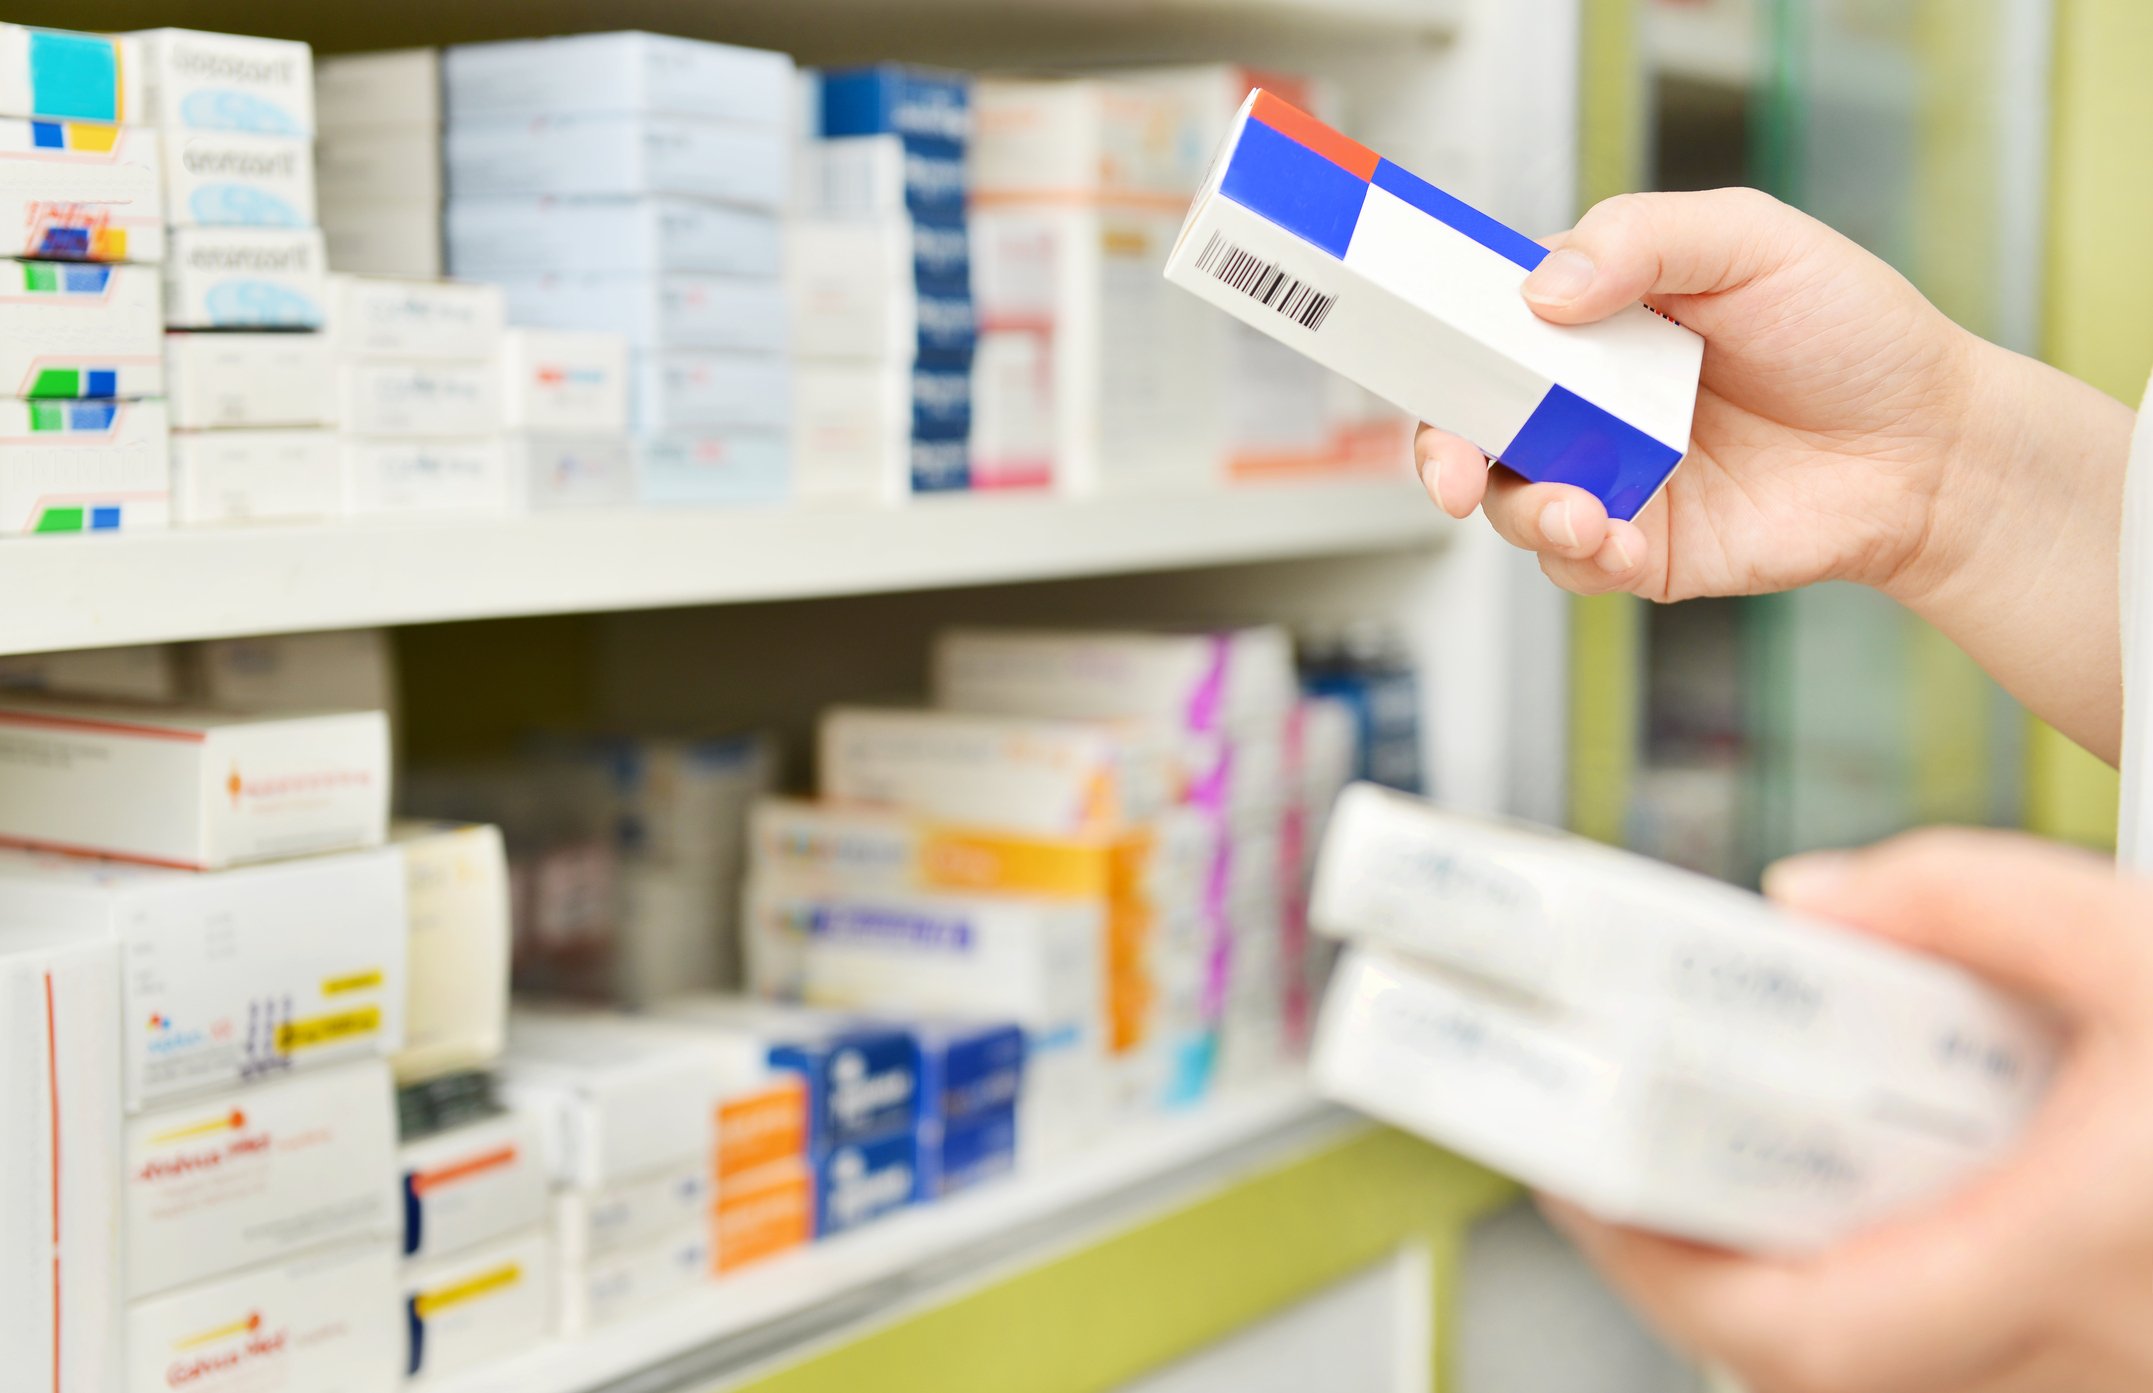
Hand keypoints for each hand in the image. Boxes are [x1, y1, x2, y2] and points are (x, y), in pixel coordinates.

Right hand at [1417, 187, 2135, 761]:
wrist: (1930, 446)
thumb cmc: (1851, 331)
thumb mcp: (1750, 240)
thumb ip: (1641, 241)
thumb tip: (1542, 293)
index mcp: (1596, 314)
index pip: (1488, 320)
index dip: (1442, 339)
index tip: (1426, 355)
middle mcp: (1588, 398)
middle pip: (1471, 423)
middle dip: (1442, 451)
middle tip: (1452, 470)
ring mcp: (1610, 476)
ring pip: (1511, 502)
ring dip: (1522, 511)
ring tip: (1578, 514)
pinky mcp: (1644, 549)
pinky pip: (1576, 564)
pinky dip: (1583, 557)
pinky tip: (1623, 541)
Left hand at [1542, 829, 2152, 1392]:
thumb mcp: (2146, 946)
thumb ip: (1968, 900)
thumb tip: (1806, 902)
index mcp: (2070, 1266)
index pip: (1807, 1332)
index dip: (1659, 1266)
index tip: (1573, 1188)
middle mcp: (2086, 1361)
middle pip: (1816, 1362)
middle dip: (1689, 1270)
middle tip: (1607, 1173)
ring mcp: (2105, 1381)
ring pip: (1879, 1369)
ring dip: (1779, 1284)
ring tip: (1703, 1173)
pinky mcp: (2118, 1367)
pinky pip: (1953, 1359)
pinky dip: (1870, 1288)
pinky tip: (1849, 1200)